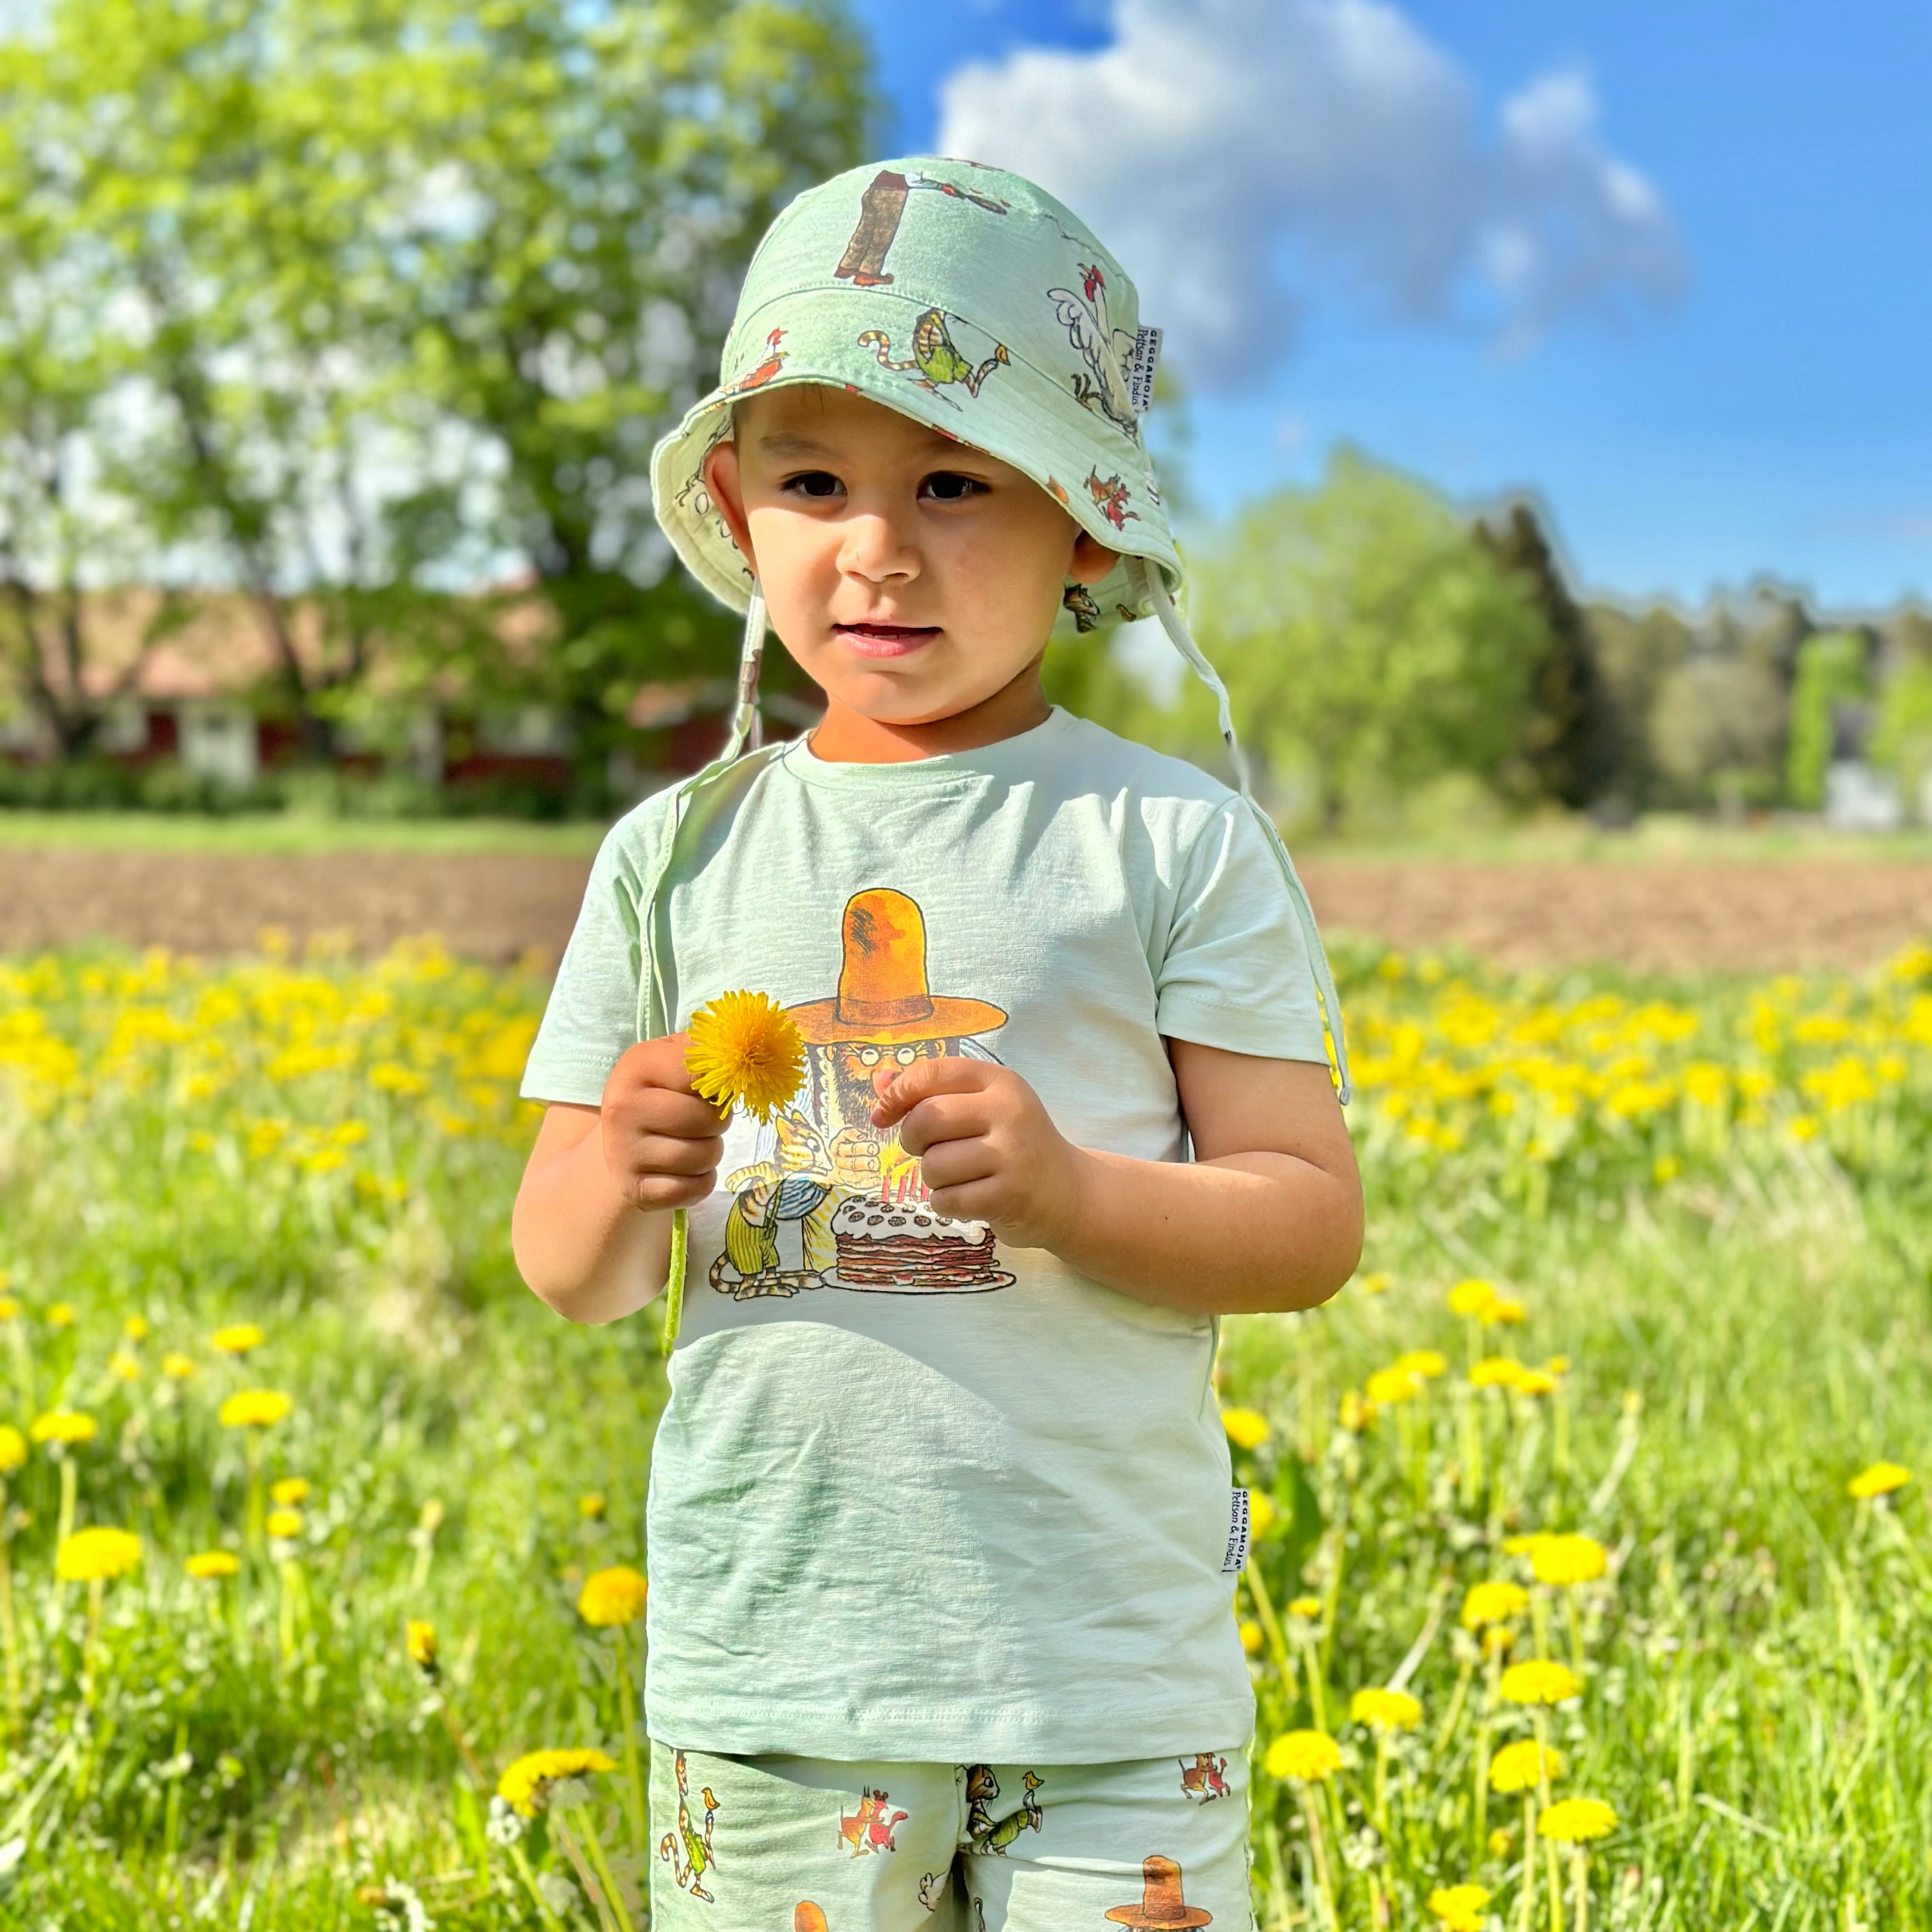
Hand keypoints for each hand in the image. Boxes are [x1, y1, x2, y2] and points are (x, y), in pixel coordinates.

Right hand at [598, 1034, 728, 1211]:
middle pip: (706, 1119)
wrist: (617, 1149)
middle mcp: (623, 1108)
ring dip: (711, 1153)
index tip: (713, 1087)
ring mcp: (624, 1153)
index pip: (703, 1072)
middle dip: (717, 1122)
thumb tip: (754, 1033)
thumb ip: (707, 1046)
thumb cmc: (659, 1096)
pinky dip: (701, 1182)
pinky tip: (684, 1170)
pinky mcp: (635, 1189)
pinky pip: (695, 1189)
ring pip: (705, 1157)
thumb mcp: (672, 1060)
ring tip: (692, 1143)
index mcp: (636, 1065)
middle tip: (703, 1121)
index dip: (721, 1082)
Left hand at [868, 1059, 1085, 1250]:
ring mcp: (1012, 1154)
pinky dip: (947, 1203)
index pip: (933, 1073)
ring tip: (960, 1176)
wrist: (1068, 1192)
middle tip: (928, 1149)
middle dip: (912, 1140)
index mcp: (1000, 1081)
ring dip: (934, 1177)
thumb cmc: (1013, 1144)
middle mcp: (1009, 1112)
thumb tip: (880, 1082)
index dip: (897, 1093)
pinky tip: (969, 1198)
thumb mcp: (982, 1107)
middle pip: (926, 1119)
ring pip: (933, 1165)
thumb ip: (931, 1092)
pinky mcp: (1010, 1195)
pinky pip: (947, 1200)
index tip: (883, 1114)